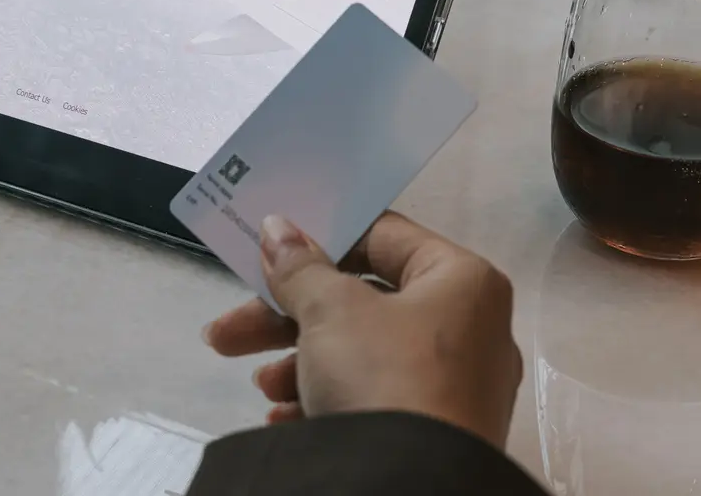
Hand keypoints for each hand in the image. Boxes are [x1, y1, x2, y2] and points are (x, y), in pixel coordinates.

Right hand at [202, 212, 522, 448]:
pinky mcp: (438, 434)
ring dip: (301, 363)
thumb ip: (300, 267)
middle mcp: (471, 329)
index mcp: (463, 282)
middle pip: (363, 301)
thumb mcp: (331, 311)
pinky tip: (284, 418)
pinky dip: (328, 401)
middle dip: (288, 315)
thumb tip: (279, 229)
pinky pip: (376, 400)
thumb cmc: (384, 377)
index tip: (270, 252)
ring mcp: (456, 387)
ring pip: (364, 355)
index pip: (383, 237)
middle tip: (229, 329)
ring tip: (262, 385)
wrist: (412, 490)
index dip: (321, 239)